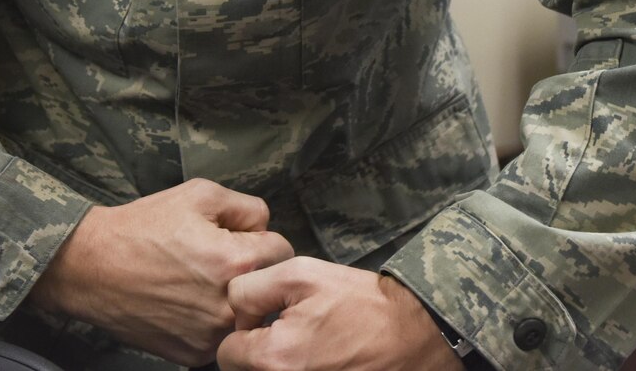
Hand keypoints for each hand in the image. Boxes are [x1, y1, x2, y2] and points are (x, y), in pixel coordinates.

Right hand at [29, 178, 294, 365]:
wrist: (93, 267)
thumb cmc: (141, 229)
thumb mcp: (198, 194)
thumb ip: (246, 207)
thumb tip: (265, 226)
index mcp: (237, 261)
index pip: (283, 251)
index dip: (260, 240)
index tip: (238, 240)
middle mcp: (229, 305)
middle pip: (267, 287)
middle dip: (251, 272)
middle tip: (217, 262)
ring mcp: (211, 335)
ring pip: (245, 316)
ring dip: (232, 300)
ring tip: (197, 282)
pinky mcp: (193, 354)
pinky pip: (219, 337)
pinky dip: (209, 322)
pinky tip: (184, 303)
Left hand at [217, 259, 460, 370]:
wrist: (410, 334)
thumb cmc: (357, 302)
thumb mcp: (300, 274)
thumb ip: (251, 290)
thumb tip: (238, 315)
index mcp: (273, 358)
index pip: (226, 353)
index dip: (244, 328)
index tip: (268, 319)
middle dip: (257, 352)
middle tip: (290, 331)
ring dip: (277, 362)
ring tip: (308, 344)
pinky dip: (296, 369)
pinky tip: (319, 358)